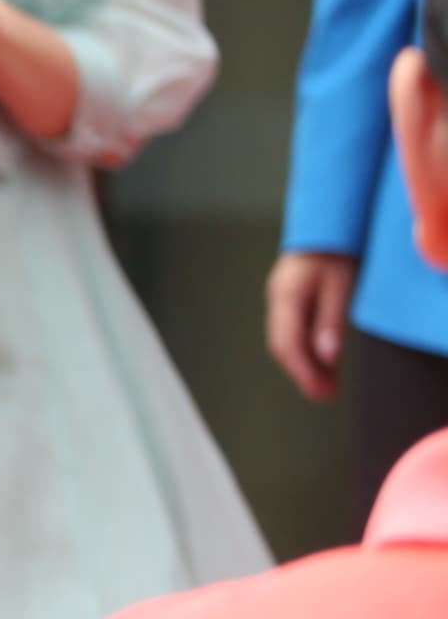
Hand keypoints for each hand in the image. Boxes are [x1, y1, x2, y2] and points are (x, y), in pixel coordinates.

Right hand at [267, 250, 356, 403]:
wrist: (326, 222)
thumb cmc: (336, 250)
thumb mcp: (341, 285)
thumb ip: (331, 321)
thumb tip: (327, 358)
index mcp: (286, 297)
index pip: (287, 344)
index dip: (303, 372)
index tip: (320, 392)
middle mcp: (277, 301)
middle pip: (282, 346)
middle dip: (303, 374)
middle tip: (324, 396)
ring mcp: (280, 300)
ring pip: (286, 341)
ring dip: (305, 365)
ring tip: (326, 386)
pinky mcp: (290, 299)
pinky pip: (293, 331)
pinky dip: (306, 350)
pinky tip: (323, 361)